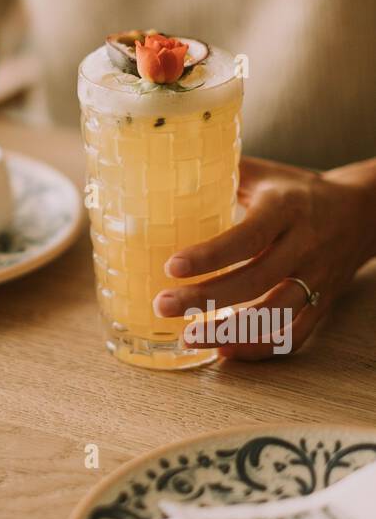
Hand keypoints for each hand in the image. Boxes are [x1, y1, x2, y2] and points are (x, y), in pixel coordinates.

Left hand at [152, 155, 375, 359]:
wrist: (362, 213)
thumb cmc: (299, 191)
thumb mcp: (266, 173)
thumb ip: (224, 171)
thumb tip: (173, 168)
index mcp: (286, 209)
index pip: (248, 236)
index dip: (211, 255)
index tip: (171, 266)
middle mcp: (303, 246)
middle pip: (256, 280)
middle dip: (206, 298)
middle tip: (163, 306)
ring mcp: (316, 278)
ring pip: (275, 314)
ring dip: (230, 332)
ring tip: (189, 338)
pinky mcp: (323, 303)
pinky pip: (294, 335)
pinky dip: (260, 348)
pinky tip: (225, 349)